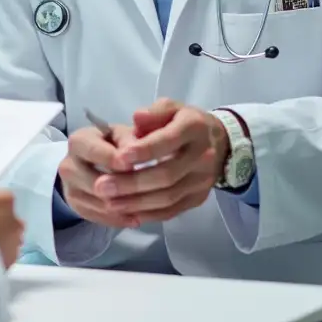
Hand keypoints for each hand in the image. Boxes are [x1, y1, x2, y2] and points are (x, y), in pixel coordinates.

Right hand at [57, 123, 142, 228]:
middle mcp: (68, 166)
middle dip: (121, 188)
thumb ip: (128, 141)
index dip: (114, 159)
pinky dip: (119, 219)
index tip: (132, 166)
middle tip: (147, 192)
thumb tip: (136, 153)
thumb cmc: (112, 144)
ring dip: (123, 207)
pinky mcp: (75, 207)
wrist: (90, 160)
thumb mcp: (121, 135)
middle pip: (95, 183)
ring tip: (147, 206)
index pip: (94, 152)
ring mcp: (69, 189)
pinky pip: (99, 218)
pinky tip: (136, 216)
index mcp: (78, 142)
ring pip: (98, 204)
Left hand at [93, 99, 229, 224]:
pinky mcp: (198, 199)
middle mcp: (203, 156)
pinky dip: (148, 213)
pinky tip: (127, 212)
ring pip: (168, 197)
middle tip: (101, 186)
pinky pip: (172, 211)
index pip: (168, 141)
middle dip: (132, 183)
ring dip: (136, 202)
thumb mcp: (172, 107)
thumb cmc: (185, 122)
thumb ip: (154, 112)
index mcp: (194, 128)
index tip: (117, 158)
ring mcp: (202, 181)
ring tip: (108, 202)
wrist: (220, 143)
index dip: (143, 151)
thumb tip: (137, 118)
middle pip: (166, 175)